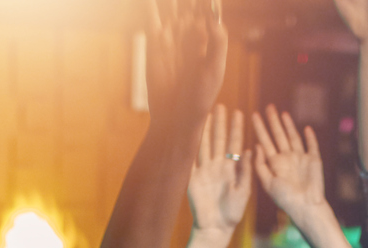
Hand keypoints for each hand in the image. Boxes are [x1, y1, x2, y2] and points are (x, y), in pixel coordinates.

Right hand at [146, 0, 227, 126]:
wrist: (175, 116)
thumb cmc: (200, 97)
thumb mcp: (214, 70)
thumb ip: (217, 43)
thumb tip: (214, 18)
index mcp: (208, 39)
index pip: (208, 11)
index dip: (207, 2)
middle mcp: (189, 34)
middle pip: (189, 5)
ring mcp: (171, 36)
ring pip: (171, 7)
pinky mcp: (154, 42)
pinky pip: (152, 17)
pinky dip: (150, 5)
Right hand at [188, 105, 250, 234]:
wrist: (215, 228)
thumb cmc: (233, 213)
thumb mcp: (244, 191)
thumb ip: (247, 170)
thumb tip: (252, 149)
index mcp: (232, 169)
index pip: (234, 144)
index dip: (236, 128)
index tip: (238, 113)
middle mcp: (218, 166)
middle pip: (218, 140)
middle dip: (219, 123)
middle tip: (220, 105)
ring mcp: (204, 171)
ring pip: (203, 145)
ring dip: (204, 130)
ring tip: (205, 113)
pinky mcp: (192, 178)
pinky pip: (190, 159)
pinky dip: (189, 146)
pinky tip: (187, 132)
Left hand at [251, 105, 327, 219]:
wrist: (305, 207)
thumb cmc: (285, 199)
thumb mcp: (267, 183)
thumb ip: (260, 165)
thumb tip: (256, 145)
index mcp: (275, 163)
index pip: (265, 141)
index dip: (260, 128)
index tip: (254, 115)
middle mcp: (287, 159)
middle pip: (278, 136)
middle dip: (273, 121)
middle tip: (268, 107)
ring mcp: (300, 159)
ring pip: (293, 137)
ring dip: (289, 125)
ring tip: (283, 113)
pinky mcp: (314, 161)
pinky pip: (312, 146)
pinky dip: (310, 137)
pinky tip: (306, 128)